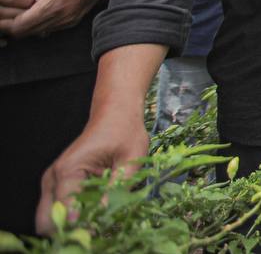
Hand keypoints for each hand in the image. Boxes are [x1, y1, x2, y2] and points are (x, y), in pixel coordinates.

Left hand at [0, 0, 105, 38]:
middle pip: (25, 33)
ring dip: (24, 27)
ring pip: (35, 33)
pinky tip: (33, 15)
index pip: (20, 26)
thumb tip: (4, 1)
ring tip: (17, 16)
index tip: (0, 18)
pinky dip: (36, 26)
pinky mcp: (69, 24)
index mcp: (52, 6)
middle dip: (11, 27)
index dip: (6, 25)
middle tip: (4, 18)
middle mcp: (59, 19)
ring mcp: (65, 24)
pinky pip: (46, 30)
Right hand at [37, 113, 148, 234]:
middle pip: (48, 219)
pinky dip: (74, 213)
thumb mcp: (131, 158)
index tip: (98, 229)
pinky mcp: (58, 185)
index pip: (65, 210)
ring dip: (72, 222)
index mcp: (68, 170)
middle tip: (96, 227)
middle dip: (71, 227)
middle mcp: (53, 178)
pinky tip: (95, 208)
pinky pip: (59, 208)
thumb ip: (118, 187)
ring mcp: (52, 182)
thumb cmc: (125, 131)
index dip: (81, 224)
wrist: (115, 113)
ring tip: (98, 217)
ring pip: (51, 217)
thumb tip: (106, 212)